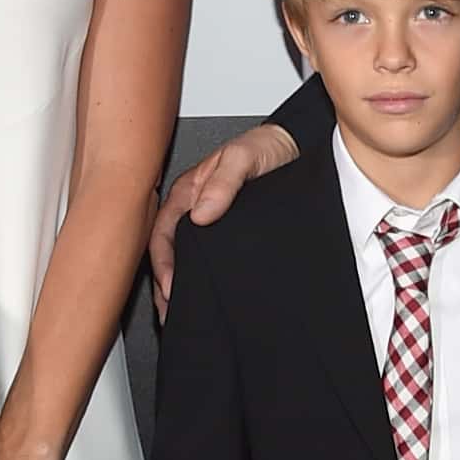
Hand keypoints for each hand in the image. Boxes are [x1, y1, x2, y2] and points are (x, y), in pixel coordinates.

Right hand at [149, 126, 299, 314]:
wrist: (296, 147)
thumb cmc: (267, 146)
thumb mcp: (243, 158)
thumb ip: (222, 183)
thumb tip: (201, 213)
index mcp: (188, 192)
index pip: (163, 234)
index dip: (163, 264)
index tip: (170, 290)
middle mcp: (195, 208)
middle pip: (169, 252)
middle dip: (164, 284)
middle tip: (169, 313)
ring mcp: (210, 220)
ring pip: (186, 257)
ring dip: (181, 284)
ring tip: (182, 313)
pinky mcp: (229, 230)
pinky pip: (208, 257)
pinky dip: (203, 278)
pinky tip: (209, 296)